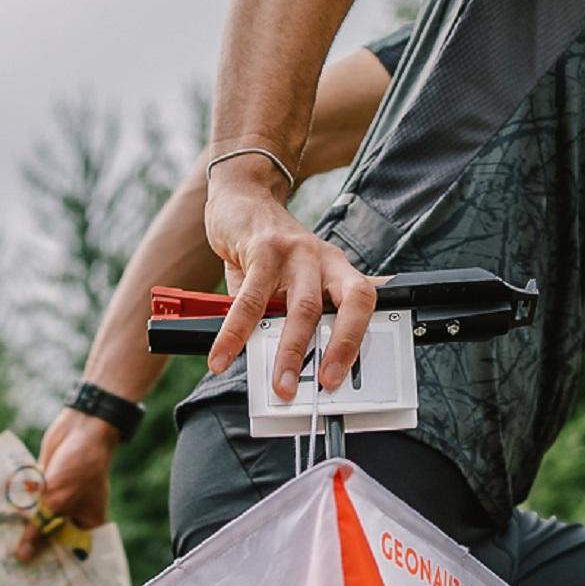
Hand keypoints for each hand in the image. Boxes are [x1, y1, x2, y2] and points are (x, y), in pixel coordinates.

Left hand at [15, 410, 118, 560]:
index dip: (50, 568)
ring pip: (34, 521)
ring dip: (18, 530)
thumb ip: (38, 529)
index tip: (28, 583)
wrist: (82, 426)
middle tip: (5, 571)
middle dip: (29, 550)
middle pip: (47, 539)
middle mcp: (72, 516)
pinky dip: (14, 509)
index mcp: (86, 526)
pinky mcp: (43, 486)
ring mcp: (57, 501)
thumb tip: (22, 557)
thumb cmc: (80, 467)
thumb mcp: (58, 502)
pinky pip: (26, 503)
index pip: (67, 554)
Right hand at [201, 162, 377, 400]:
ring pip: (302, 308)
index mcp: (337, 270)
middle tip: (321, 387)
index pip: (362, 304)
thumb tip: (285, 368)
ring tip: (278, 383)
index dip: (357, 339)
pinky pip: (250, 300)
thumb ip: (289, 318)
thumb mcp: (289, 283)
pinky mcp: (263, 249)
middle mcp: (323, 259)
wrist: (242, 198)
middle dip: (333, 352)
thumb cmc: (266, 251)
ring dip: (289, 352)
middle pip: (343, 306)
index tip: (341, 375)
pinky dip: (235, 333)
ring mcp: (295, 252)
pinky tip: (222, 355)